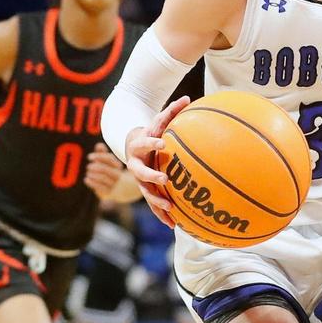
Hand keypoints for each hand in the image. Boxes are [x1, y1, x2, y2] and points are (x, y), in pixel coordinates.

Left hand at [84, 142, 124, 198]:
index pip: (109, 159)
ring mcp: (114, 185)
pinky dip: (92, 183)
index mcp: (117, 166)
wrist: (119, 190)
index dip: (98, 156)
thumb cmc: (109, 172)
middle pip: (106, 169)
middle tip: (88, 167)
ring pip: (103, 179)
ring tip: (88, 173)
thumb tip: (99, 145)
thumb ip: (102, 153)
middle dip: (95, 167)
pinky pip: (101, 188)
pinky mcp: (109, 193)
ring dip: (93, 175)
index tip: (89, 157)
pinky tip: (86, 179)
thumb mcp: (106, 162)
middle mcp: (118, 175)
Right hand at [126, 96, 190, 227]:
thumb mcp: (158, 122)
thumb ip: (171, 111)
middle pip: (141, 172)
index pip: (145, 142)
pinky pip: (152, 204)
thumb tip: (187, 98)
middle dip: (152, 177)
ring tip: (170, 208)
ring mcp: (139, 179)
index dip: (152, 143)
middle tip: (164, 180)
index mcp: (140, 146)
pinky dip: (161, 214)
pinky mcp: (145, 189)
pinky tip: (172, 224)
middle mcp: (136, 163)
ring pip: (146, 191)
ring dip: (157, 201)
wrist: (133, 147)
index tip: (162, 144)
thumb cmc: (152, 133)